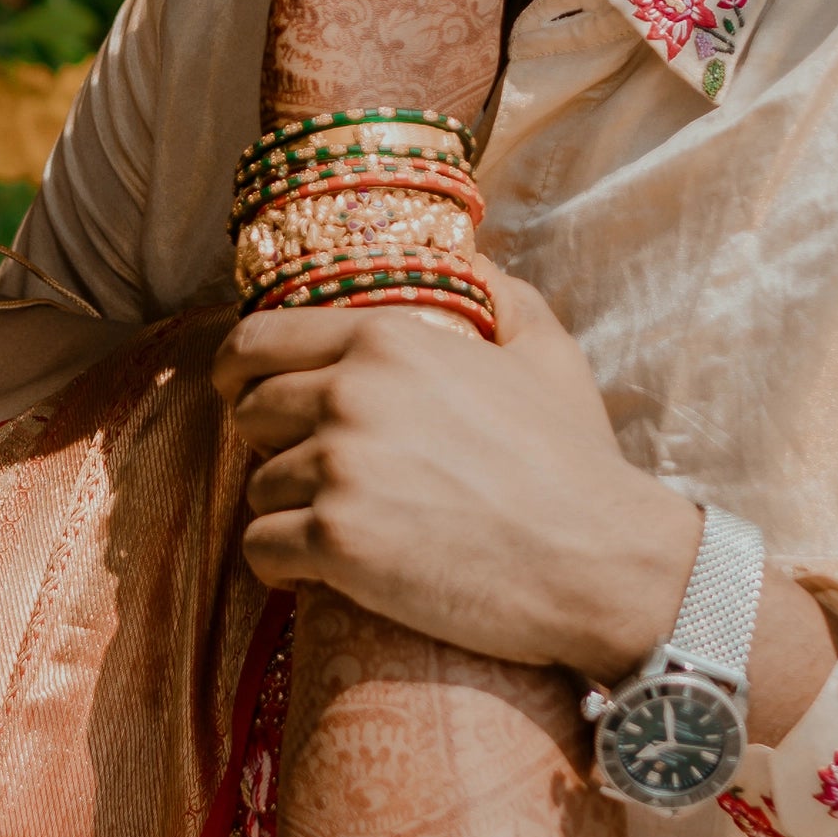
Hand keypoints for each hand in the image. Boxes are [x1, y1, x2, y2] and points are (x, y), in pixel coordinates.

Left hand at [222, 262, 837, 737]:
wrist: (601, 560)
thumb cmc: (575, 461)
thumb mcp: (546, 352)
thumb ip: (499, 293)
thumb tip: (470, 260)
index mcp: (386, 339)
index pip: (257, 340)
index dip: (237, 370)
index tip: (240, 393)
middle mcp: (350, 393)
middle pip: (250, 413)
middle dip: (270, 447)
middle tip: (311, 478)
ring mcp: (339, 467)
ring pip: (258, 488)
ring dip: (287, 512)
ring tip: (336, 532)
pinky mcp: (336, 542)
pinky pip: (262, 550)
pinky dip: (279, 567)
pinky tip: (312, 576)